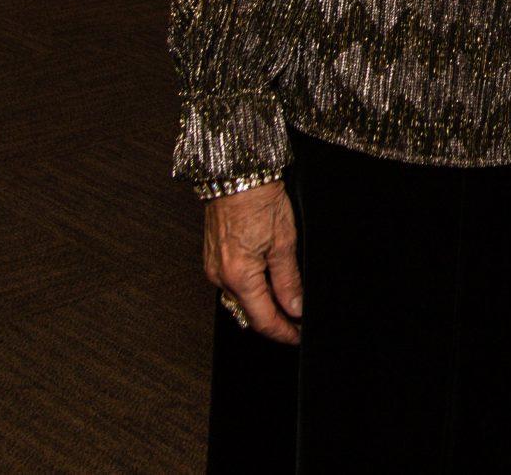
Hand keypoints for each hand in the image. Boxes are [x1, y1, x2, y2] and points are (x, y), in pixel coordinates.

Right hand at [204, 181, 302, 344]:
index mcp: (240, 277)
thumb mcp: (284, 242)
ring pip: (240, 300)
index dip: (284, 332)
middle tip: (296, 322)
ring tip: (285, 303)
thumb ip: (288, 281)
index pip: (264, 320)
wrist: (237, 174)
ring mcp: (214, 268)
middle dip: (273, 322)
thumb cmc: (258, 200)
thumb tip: (295, 308)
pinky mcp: (212, 257)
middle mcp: (221, 277)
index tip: (298, 336)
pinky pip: (232, 285)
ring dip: (261, 306)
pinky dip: (250, 290)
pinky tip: (265, 283)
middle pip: (249, 314)